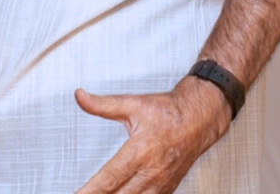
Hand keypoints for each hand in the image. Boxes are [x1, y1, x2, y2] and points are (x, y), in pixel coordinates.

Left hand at [73, 78, 229, 193]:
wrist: (199, 119)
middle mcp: (151, 172)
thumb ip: (103, 104)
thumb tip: (80, 96)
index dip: (91, 190)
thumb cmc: (168, 113)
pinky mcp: (167, 188)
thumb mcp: (132, 103)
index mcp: (140, 151)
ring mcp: (161, 183)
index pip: (109, 178)